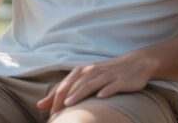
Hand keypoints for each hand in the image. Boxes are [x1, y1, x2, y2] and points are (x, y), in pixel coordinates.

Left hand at [36, 54, 155, 112]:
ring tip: (69, 103)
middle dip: (64, 98)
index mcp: (83, 70)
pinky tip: (100, 96)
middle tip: (56, 113)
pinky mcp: (122, 80)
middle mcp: (93, 71)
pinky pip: (112, 86)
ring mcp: (108, 75)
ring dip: (80, 93)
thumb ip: (65, 90)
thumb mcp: (86, 78)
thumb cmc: (107, 74)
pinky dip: (106, 90)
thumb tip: (40, 104)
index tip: (50, 113)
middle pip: (75, 85)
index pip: (65, 85)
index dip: (55, 98)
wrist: (137, 64)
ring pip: (91, 84)